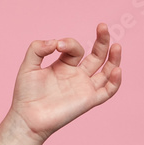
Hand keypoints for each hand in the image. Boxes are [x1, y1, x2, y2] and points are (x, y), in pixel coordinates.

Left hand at [9, 22, 121, 142]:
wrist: (27, 118)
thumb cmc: (26, 94)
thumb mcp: (28, 65)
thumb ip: (37, 48)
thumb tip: (55, 42)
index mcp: (64, 65)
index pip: (74, 48)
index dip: (69, 43)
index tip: (57, 45)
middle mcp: (77, 75)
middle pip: (97, 55)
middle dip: (101, 40)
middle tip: (102, 26)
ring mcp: (84, 87)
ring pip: (106, 71)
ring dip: (114, 58)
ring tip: (117, 45)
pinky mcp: (88, 100)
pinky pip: (107, 91)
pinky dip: (115, 81)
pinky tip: (116, 69)